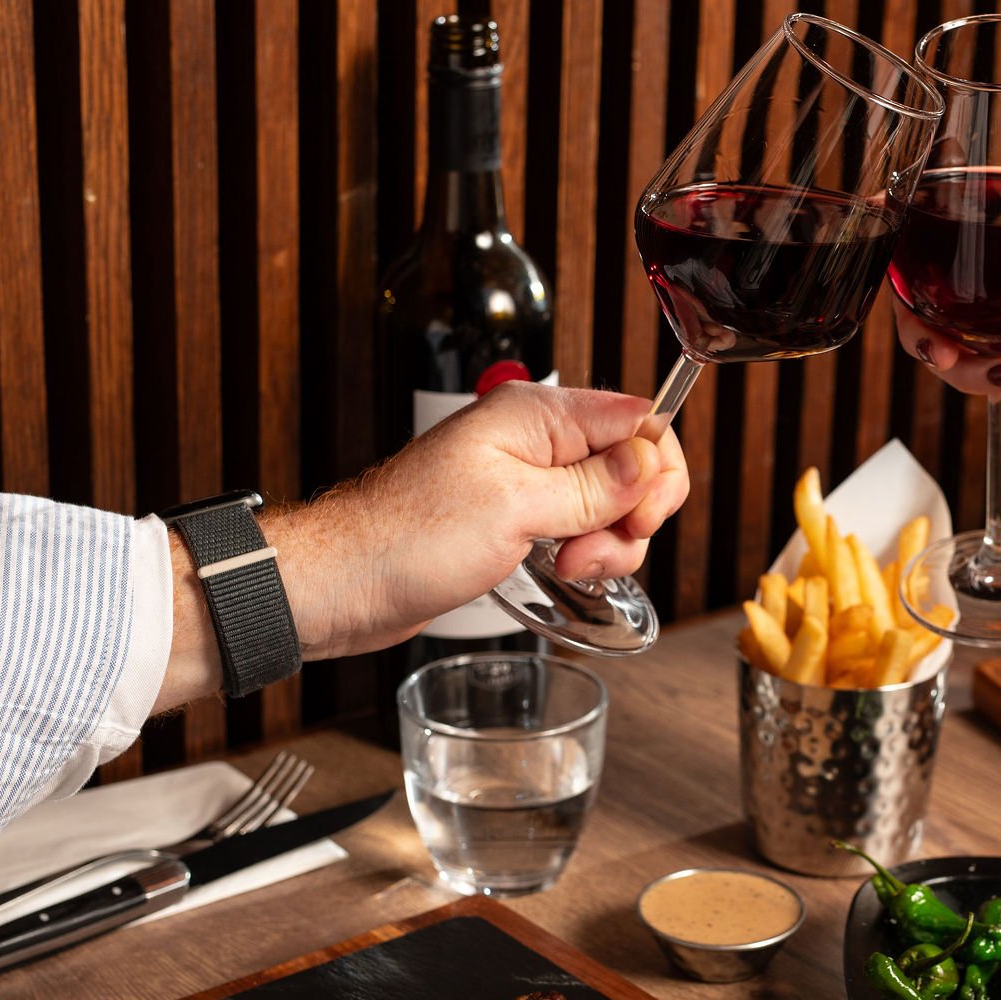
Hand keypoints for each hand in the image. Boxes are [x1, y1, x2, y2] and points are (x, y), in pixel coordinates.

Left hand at [157, 383, 687, 708]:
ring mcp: (528, 483)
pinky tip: (559, 571)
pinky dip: (585, 555)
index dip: (655, 468)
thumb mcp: (514, 509)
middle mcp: (537, 443)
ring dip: (608, 544)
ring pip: (612, 505)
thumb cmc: (406, 538)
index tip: (641, 514)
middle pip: (633, 464)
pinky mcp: (519, 520)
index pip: (638, 418)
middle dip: (632, 514)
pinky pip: (580, 530)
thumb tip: (650, 461)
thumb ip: (592, 486)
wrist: (346, 583)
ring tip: (567, 565)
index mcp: (536, 416)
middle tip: (598, 547)